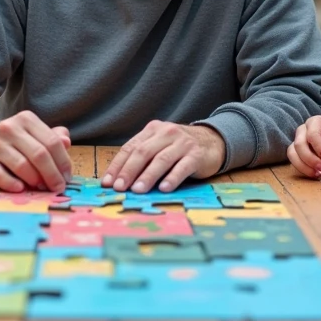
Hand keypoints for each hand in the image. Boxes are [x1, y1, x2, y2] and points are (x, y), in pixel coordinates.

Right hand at [0, 111, 71, 192]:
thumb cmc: (13, 140)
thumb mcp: (33, 133)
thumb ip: (52, 137)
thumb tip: (66, 142)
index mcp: (26, 119)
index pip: (52, 142)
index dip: (63, 162)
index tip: (67, 177)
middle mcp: (9, 129)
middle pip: (39, 154)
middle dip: (52, 174)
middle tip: (58, 187)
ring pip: (22, 165)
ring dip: (35, 180)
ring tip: (41, 188)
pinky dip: (12, 184)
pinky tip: (21, 189)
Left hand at [102, 121, 224, 193]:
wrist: (213, 141)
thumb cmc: (180, 149)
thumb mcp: (160, 146)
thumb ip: (144, 158)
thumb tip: (120, 181)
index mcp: (153, 130)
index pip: (131, 147)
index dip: (118, 165)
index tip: (108, 182)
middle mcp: (166, 133)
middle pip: (143, 152)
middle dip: (129, 171)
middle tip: (120, 188)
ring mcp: (183, 143)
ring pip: (161, 159)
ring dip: (147, 176)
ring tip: (137, 190)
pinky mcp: (197, 155)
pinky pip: (182, 167)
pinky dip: (172, 178)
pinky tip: (164, 189)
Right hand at [287, 115, 320, 178]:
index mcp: (314, 122)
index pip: (311, 134)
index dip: (318, 147)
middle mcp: (303, 130)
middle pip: (299, 144)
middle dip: (310, 159)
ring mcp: (298, 141)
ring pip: (292, 153)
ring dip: (303, 166)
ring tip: (318, 174)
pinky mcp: (297, 152)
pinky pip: (294, 161)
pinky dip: (302, 169)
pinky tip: (315, 174)